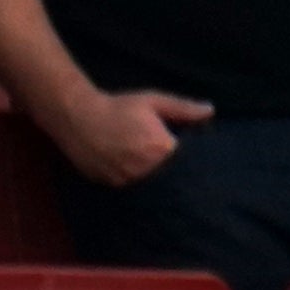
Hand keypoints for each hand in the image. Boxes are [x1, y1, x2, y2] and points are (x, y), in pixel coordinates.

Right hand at [52, 82, 211, 187]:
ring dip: (154, 178)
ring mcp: (127, 180)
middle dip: (173, 170)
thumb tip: (211, 111)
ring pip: (151, 184)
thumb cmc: (120, 107)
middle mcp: (146, 169)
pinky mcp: (112, 186)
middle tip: (170, 164)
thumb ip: (183, 109)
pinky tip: (135, 172)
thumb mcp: (154, 102)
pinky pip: (132, 187)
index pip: (186, 162)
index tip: (192, 157)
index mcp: (161, 149)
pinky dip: (136, 182)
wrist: (78, 117)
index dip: (190, 159)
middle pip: (170, 176)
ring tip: (153, 169)